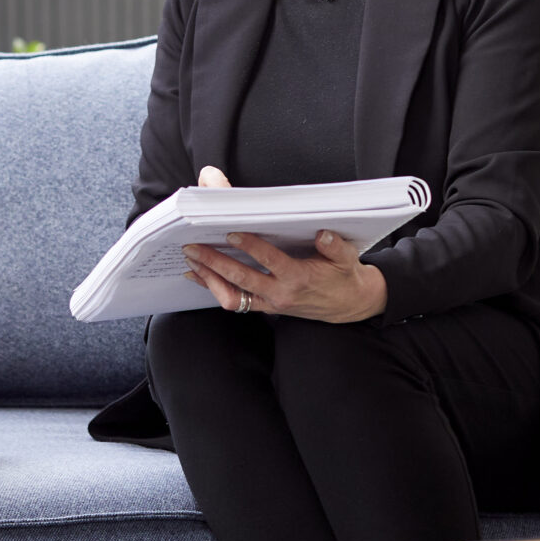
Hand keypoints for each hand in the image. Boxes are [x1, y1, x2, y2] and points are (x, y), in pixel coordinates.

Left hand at [184, 229, 388, 324]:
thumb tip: (324, 233)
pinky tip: (199, 275)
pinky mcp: (265, 307)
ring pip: (233, 295)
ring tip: (190, 260)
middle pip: (241, 278)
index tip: (231, 233)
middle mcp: (281, 294)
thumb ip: (336, 247)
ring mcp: (270, 303)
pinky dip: (215, 288)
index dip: (250, 247)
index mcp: (299, 278)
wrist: (348, 306)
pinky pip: (235, 301)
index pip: (270, 260)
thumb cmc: (343, 277)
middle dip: (214, 262)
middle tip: (193, 246)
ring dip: (210, 278)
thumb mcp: (347, 259)